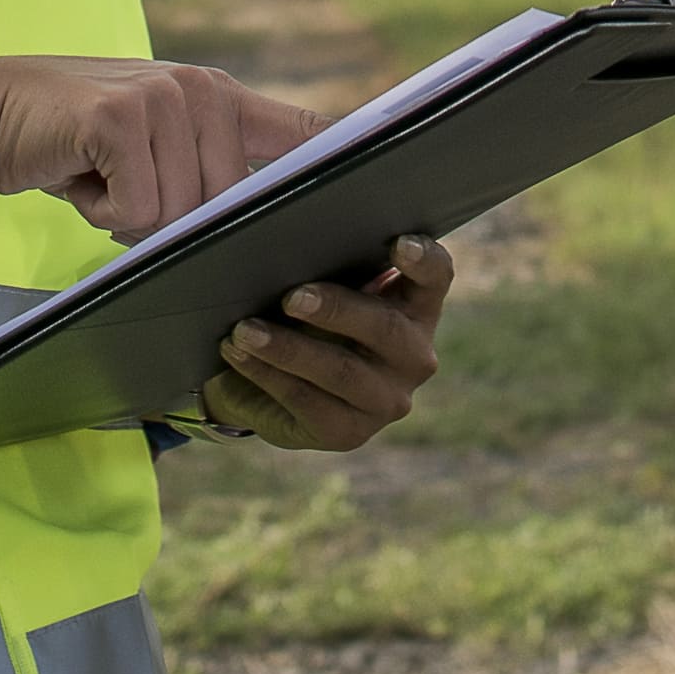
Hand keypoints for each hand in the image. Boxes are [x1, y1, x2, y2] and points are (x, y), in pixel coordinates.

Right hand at [0, 56, 317, 241]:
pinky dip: (101, 211)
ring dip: (130, 218)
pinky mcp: (121, 118)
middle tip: (124, 188)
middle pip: (229, 208)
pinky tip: (80, 174)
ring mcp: (165, 98)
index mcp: (223, 100)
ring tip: (100, 174)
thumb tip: (268, 231)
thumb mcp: (156, 146)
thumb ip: (211, 172)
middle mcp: (203, 91)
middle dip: (174, 224)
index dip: (347, 163)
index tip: (398, 187)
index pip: (307, 130)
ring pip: (180, 216)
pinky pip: (138, 210)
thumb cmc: (80, 145)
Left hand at [198, 237, 453, 452]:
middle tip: (291, 297)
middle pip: (384, 327)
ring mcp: (387, 400)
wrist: (282, 389)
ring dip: (288, 348)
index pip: (436, 277)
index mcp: (417, 307)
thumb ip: (330, 267)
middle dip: (335, 309)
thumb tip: (289, 241)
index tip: (398, 243)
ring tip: (243, 330)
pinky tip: (238, 356)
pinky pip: (307, 402)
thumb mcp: (327, 290)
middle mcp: (414, 356)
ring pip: (341, 371)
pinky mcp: (350, 432)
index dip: (424, 260)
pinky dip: (268, 375)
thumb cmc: (310, 319)